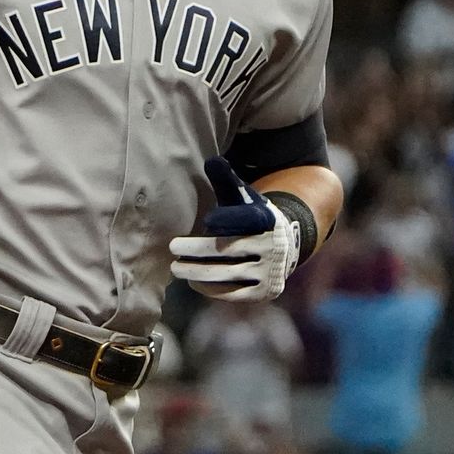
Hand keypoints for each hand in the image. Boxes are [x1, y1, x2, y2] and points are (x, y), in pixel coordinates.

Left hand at [169, 157, 300, 302]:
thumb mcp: (242, 197)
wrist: (280, 247)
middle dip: (198, 250)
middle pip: (230, 249)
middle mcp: (273, 246)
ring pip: (228, 273)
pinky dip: (212, 290)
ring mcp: (271, 271)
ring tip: (176, 268)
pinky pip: (234, 293)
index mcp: (268, 219)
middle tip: (173, 248)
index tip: (207, 219)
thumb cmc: (249, 217)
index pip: (247, 219)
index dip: (227, 218)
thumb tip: (213, 160)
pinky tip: (194, 283)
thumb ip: (227, 180)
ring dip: (198, 272)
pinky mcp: (265, 291)